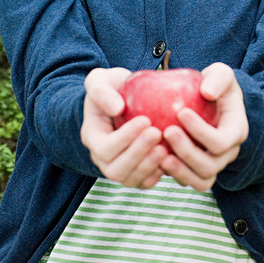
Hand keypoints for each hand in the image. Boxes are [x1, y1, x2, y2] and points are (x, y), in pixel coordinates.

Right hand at [80, 67, 167, 188]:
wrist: (122, 99)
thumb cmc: (111, 87)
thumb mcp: (100, 80)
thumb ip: (101, 91)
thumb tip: (117, 108)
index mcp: (92, 136)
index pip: (105, 148)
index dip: (125, 138)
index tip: (145, 119)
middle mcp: (102, 158)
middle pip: (116, 170)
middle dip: (138, 154)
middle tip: (158, 133)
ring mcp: (119, 167)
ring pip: (130, 180)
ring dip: (149, 166)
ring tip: (167, 147)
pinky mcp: (135, 171)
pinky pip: (144, 182)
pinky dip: (157, 174)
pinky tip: (171, 157)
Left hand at [160, 62, 248, 190]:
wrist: (210, 101)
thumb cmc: (215, 85)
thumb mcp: (222, 74)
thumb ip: (218, 78)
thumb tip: (207, 92)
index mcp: (236, 131)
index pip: (221, 141)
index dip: (201, 131)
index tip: (180, 112)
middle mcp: (228, 153)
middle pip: (210, 165)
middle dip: (187, 152)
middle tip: (167, 131)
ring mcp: (214, 163)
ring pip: (201, 180)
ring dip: (180, 171)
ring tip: (160, 155)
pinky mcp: (198, 170)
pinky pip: (189, 181)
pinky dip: (174, 175)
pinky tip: (156, 161)